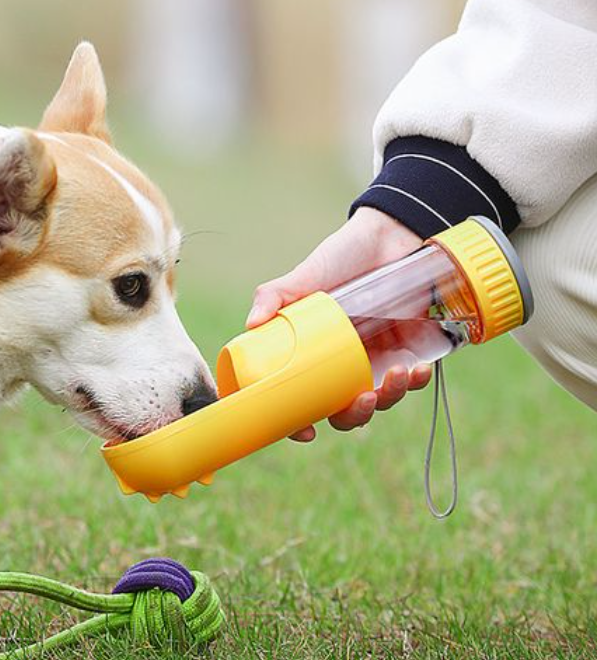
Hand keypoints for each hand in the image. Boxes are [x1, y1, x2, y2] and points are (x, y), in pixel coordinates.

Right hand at [246, 207, 431, 440]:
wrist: (389, 235)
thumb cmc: (343, 256)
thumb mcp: (307, 276)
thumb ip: (276, 294)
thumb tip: (251, 324)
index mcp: (313, 354)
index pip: (300, 398)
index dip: (297, 422)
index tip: (307, 432)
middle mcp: (342, 363)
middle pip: (342, 410)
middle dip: (354, 416)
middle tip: (361, 399)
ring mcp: (375, 359)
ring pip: (379, 399)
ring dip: (389, 398)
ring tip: (397, 375)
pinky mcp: (407, 350)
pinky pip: (411, 379)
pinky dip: (415, 381)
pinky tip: (416, 369)